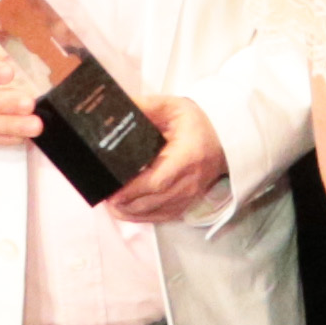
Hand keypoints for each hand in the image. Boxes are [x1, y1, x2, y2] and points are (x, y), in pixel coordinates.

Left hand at [100, 97, 226, 224]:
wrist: (223, 140)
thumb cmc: (197, 123)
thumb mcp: (174, 107)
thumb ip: (146, 106)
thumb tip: (117, 106)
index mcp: (187, 157)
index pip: (157, 181)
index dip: (132, 190)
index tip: (111, 190)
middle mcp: (189, 182)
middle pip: (150, 201)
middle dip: (123, 202)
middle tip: (102, 193)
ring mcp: (188, 196)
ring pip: (152, 213)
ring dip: (127, 211)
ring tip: (109, 201)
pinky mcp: (186, 204)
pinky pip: (159, 218)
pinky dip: (139, 216)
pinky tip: (124, 209)